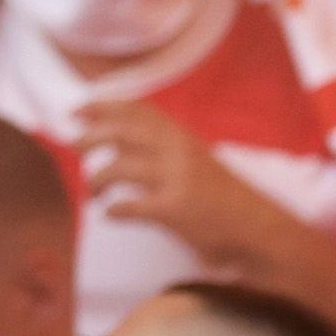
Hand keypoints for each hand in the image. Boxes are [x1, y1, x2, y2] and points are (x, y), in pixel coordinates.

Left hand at [80, 103, 268, 255]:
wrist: (259, 228)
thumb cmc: (225, 198)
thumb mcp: (196, 160)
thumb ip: (164, 147)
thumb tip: (117, 142)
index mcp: (182, 136)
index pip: (136, 110)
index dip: (102, 107)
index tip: (78, 111)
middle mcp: (178, 151)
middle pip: (120, 132)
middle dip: (89, 138)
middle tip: (75, 147)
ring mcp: (177, 179)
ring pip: (118, 168)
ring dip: (97, 180)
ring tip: (94, 192)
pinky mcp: (175, 210)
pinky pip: (130, 206)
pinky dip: (114, 210)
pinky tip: (111, 214)